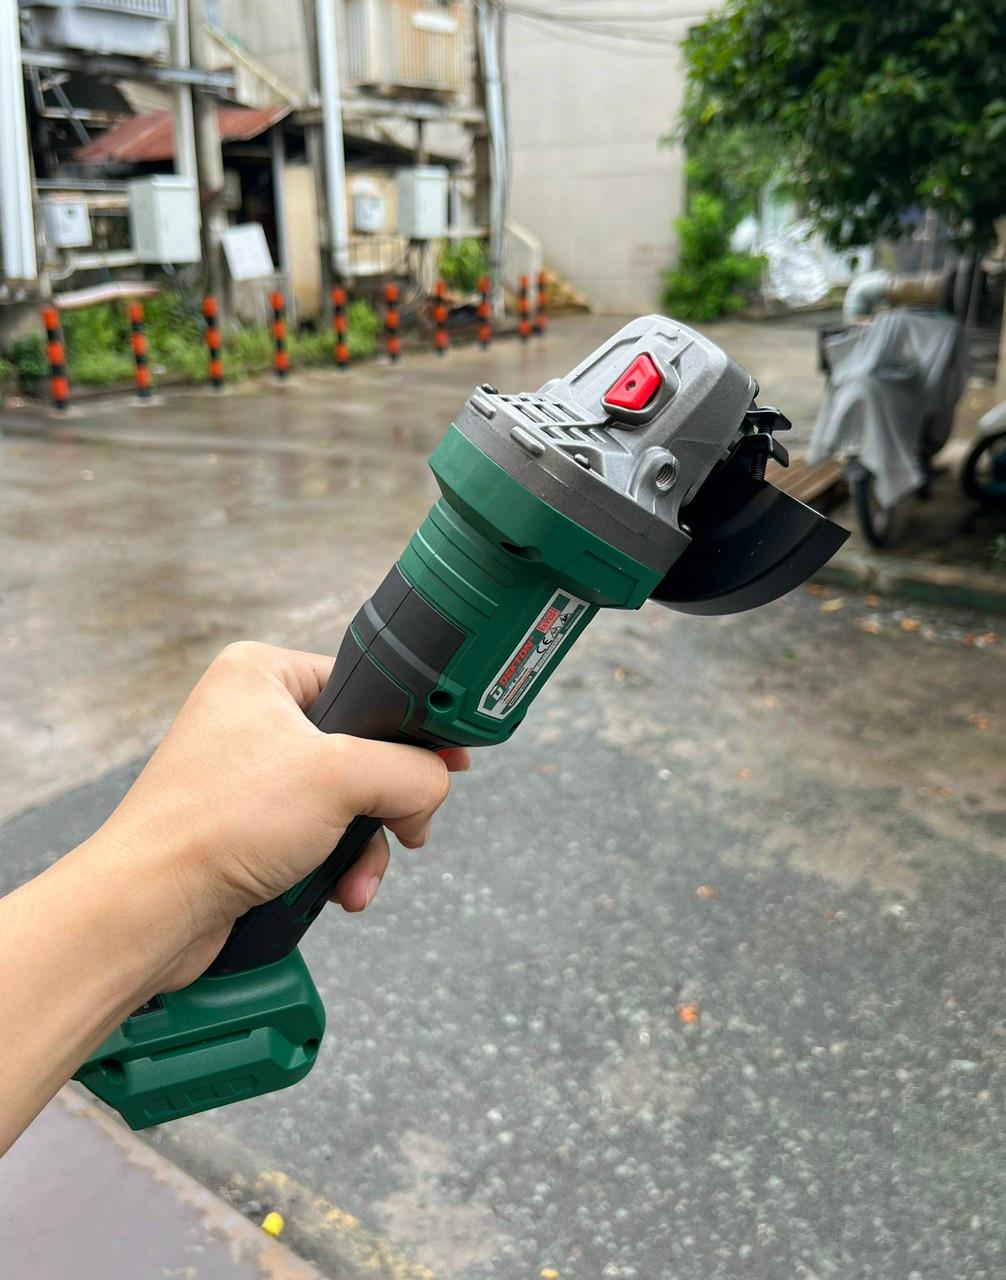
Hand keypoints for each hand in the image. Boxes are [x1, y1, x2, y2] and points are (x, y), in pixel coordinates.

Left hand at [91, 641, 468, 989]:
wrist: (152, 910)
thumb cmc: (217, 825)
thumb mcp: (339, 777)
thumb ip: (409, 769)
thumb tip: (436, 783)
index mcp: (264, 675)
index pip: (366, 685)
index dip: (411, 728)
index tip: (449, 760)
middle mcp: (255, 717)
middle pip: (366, 749)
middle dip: (389, 803)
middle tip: (407, 827)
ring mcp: (253, 774)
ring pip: (351, 800)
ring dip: (367, 844)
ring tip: (356, 877)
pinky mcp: (252, 825)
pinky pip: (324, 834)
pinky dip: (340, 865)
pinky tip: (339, 891)